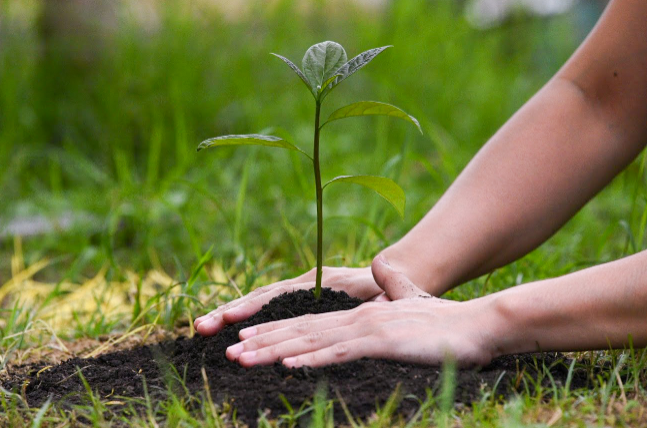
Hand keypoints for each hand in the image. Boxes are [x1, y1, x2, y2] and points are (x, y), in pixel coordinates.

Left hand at [225, 257, 497, 367]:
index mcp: (361, 316)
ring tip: (242, 357)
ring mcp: (369, 329)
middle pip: (301, 329)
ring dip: (274, 350)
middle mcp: (358, 318)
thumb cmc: (448, 326)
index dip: (277, 329)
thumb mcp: (411, 310)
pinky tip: (286, 365)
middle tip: (229, 349)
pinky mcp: (383, 343)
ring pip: (311, 339)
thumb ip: (392, 292)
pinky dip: (311, 358)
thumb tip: (380, 271)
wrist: (482, 324)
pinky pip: (340, 352)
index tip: (248, 337)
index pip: (310, 322)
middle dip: (263, 340)